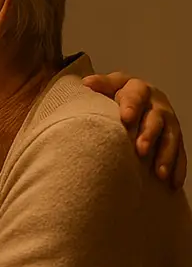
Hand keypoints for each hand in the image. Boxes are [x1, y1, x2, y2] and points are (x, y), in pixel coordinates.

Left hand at [83, 71, 185, 187]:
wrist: (136, 97)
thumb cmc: (116, 94)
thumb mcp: (110, 86)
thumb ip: (101, 85)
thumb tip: (87, 83)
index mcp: (138, 89)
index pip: (135, 96)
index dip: (131, 106)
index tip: (125, 118)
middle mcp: (157, 104)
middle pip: (156, 118)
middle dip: (149, 134)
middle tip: (140, 150)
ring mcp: (168, 121)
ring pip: (170, 138)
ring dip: (166, 155)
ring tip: (158, 173)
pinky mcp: (174, 136)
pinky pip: (180, 152)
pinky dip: (178, 167)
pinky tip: (173, 183)